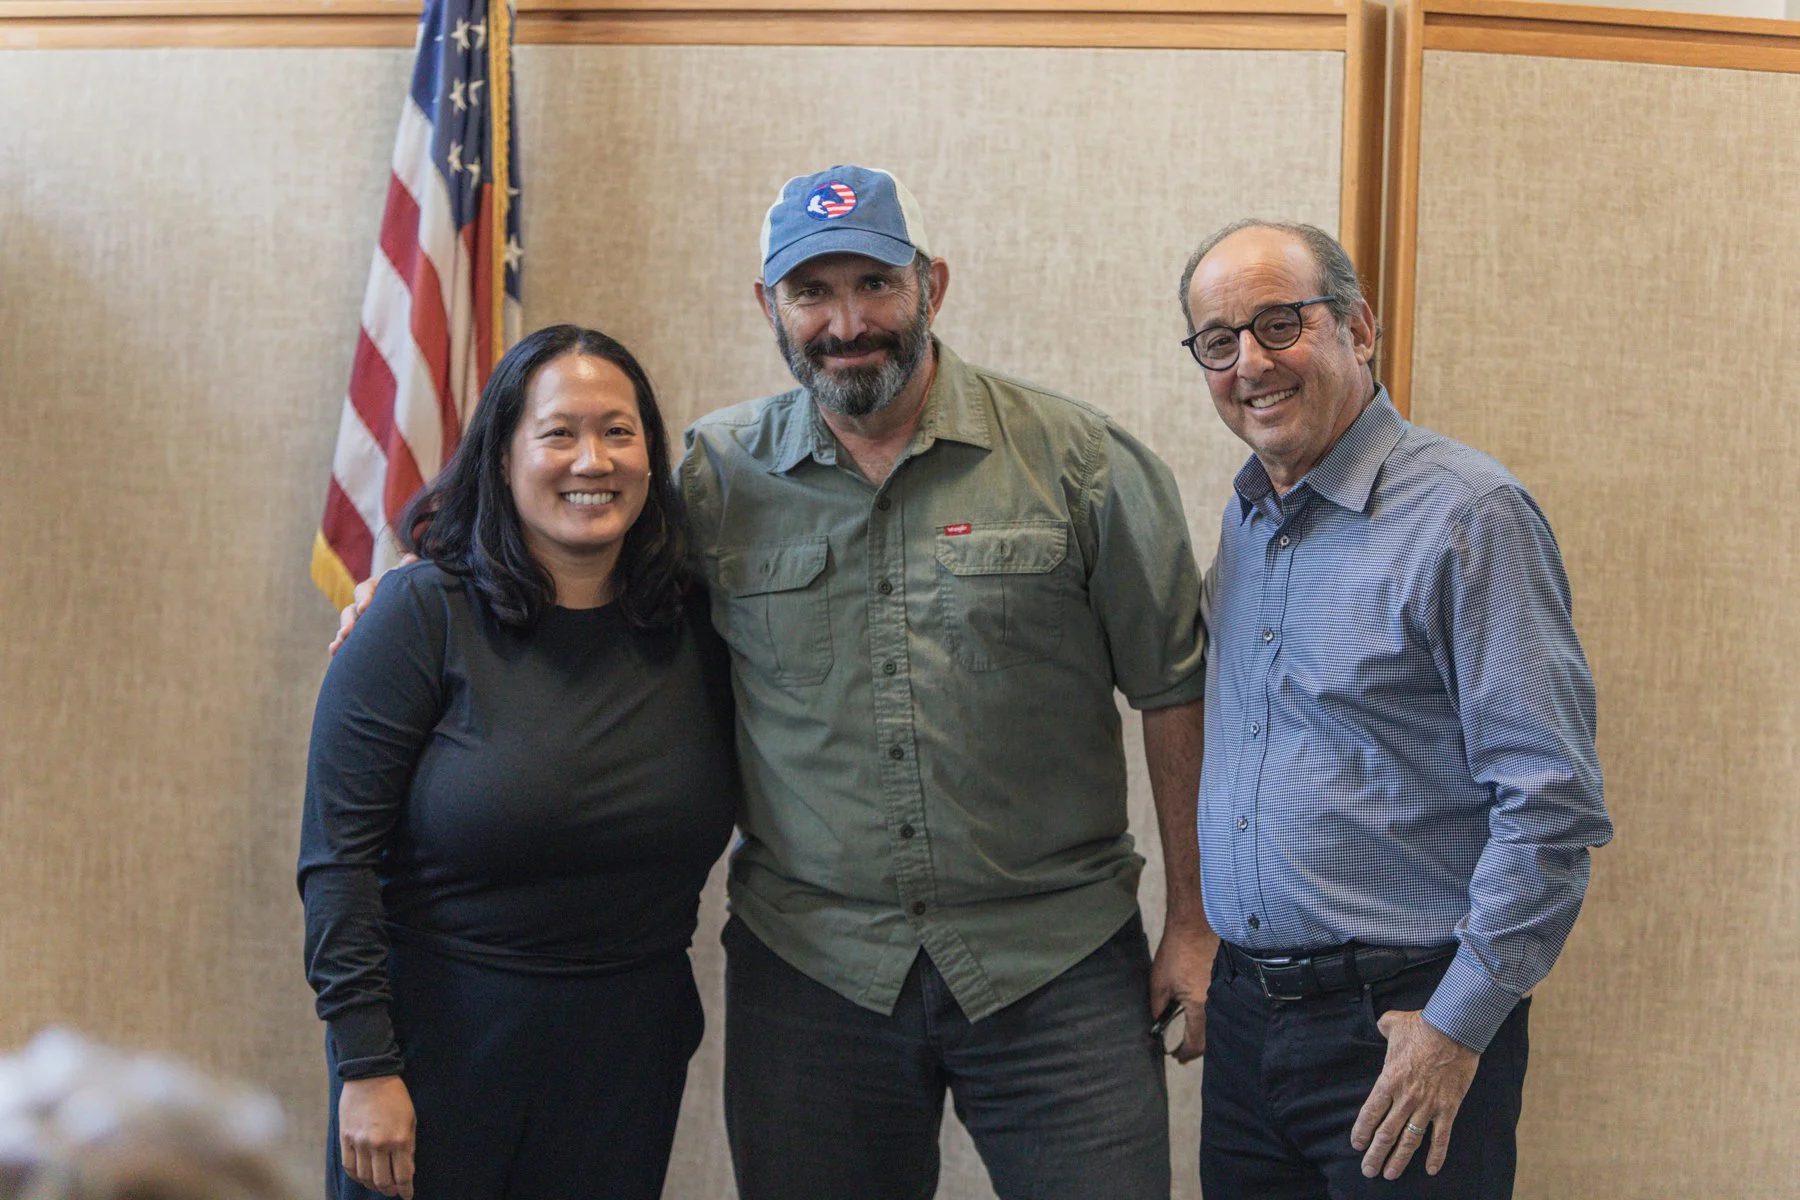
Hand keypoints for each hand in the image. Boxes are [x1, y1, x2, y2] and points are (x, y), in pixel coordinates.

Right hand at [327, 556, 416, 655]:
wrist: (408, 604)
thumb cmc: (408, 589)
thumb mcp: (407, 579)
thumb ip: (407, 571)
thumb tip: (411, 558)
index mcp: (375, 588)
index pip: (365, 590)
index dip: (364, 599)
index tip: (364, 609)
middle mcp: (364, 603)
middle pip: (351, 611)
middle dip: (349, 622)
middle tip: (347, 632)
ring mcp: (359, 620)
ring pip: (346, 626)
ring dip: (342, 635)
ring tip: (338, 645)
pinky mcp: (359, 634)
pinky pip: (347, 640)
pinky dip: (340, 645)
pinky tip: (334, 652)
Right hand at [339, 1075, 416, 1197]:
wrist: (370, 1076)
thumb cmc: (395, 1096)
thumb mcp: (411, 1119)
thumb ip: (409, 1145)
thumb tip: (407, 1168)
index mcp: (399, 1139)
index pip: (403, 1175)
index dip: (406, 1189)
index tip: (407, 1195)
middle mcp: (379, 1144)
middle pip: (382, 1181)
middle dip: (390, 1190)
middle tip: (394, 1191)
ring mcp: (359, 1142)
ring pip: (364, 1177)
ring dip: (373, 1185)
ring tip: (379, 1185)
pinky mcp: (345, 1138)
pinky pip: (349, 1166)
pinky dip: (357, 1176)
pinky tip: (363, 1177)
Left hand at [1149, 912, 1218, 1062]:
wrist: (1198, 922)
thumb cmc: (1177, 949)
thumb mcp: (1160, 982)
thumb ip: (1158, 1008)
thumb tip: (1156, 1025)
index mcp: (1201, 1007)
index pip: (1195, 1044)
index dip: (1184, 1053)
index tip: (1176, 1056)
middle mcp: (1219, 1004)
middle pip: (1211, 1039)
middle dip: (1197, 1047)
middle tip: (1185, 1051)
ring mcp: (1229, 993)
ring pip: (1221, 1024)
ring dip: (1208, 1033)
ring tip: (1193, 1037)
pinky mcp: (1232, 982)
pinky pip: (1227, 1007)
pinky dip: (1217, 1016)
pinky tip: (1207, 1015)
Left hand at [1350, 1009, 1479, 1179]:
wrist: (1454, 1029)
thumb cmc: (1422, 1026)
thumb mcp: (1392, 1023)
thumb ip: (1382, 1028)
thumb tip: (1381, 1025)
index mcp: (1388, 1080)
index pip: (1370, 1114)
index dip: (1362, 1132)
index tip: (1357, 1145)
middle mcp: (1405, 1098)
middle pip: (1386, 1133)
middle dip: (1375, 1154)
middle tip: (1368, 1171)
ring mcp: (1428, 1105)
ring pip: (1410, 1140)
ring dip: (1399, 1160)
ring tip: (1389, 1175)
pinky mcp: (1448, 1108)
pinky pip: (1441, 1137)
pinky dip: (1436, 1155)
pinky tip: (1430, 1170)